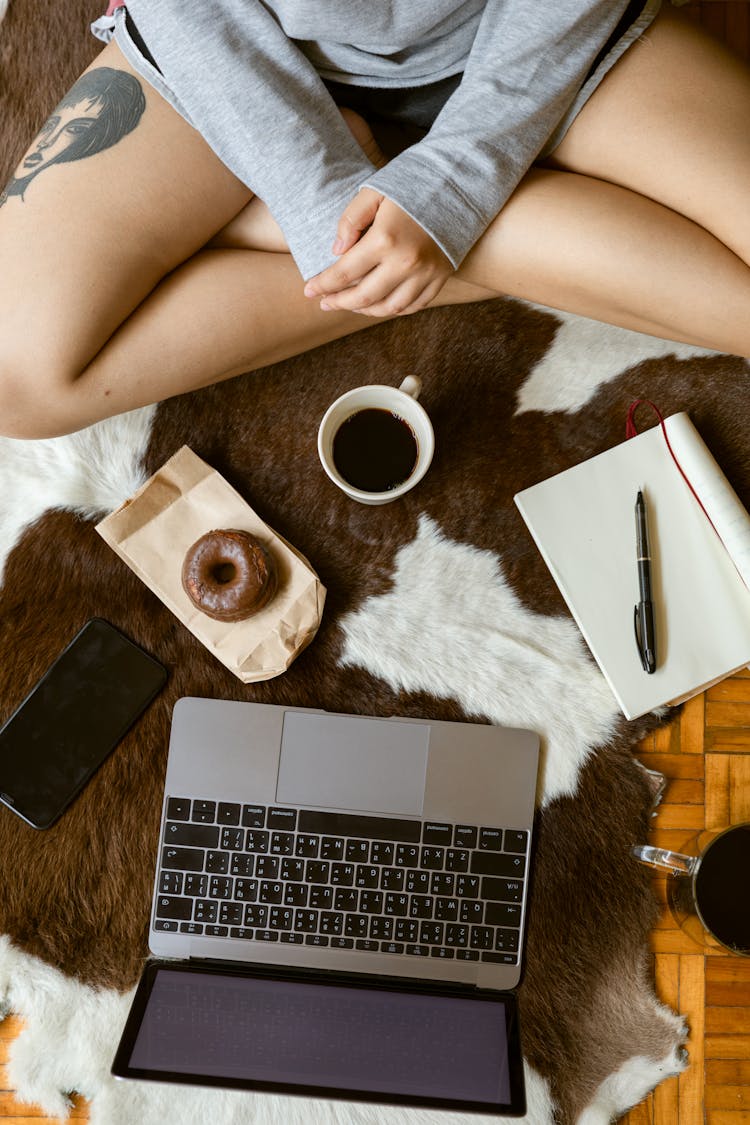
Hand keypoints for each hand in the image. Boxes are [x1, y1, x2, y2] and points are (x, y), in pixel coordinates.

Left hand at [304, 188, 452, 316]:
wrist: (460, 183)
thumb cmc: (413, 183)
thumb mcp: (374, 191)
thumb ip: (351, 220)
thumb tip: (336, 252)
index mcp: (385, 240)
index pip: (344, 273)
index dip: (323, 284)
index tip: (308, 290)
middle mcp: (405, 263)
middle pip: (364, 297)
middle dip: (339, 302)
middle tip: (324, 303)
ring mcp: (426, 274)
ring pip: (389, 307)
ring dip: (365, 310)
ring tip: (350, 304)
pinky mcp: (440, 278)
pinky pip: (413, 306)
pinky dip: (392, 309)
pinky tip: (379, 304)